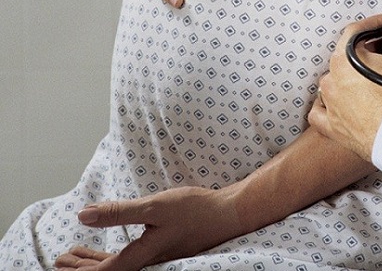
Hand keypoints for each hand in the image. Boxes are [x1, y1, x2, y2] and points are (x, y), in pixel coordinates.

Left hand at [54, 186, 243, 270]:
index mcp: (143, 256)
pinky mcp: (165, 247)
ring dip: (97, 260)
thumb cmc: (194, 210)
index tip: (61, 263)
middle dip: (84, 267)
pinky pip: (133, 255)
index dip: (81, 270)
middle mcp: (149, 262)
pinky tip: (114, 244)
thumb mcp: (155, 207)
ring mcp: (158, 256)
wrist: (229, 213)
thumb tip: (84, 215)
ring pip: (120, 264)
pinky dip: (116, 252)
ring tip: (77, 254)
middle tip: (61, 260)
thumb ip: (119, 212)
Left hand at [308, 14, 381, 160]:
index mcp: (342, 59)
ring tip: (373, 80)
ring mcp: (328, 104)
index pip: (356, 31)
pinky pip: (321, 113)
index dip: (376, 23)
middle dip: (367, 51)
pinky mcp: (331, 127)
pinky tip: (341, 103)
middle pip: (346, 56)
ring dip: (350, 78)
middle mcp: (330, 80)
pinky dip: (329, 106)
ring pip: (334, 82)